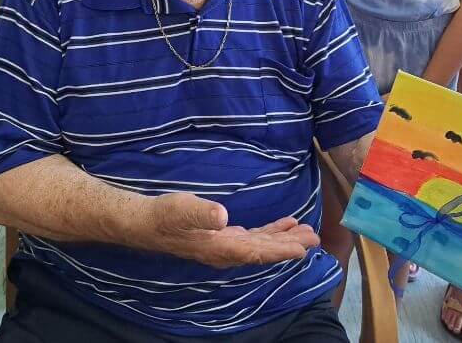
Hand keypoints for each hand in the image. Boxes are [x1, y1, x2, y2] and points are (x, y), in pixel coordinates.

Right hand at [145, 192, 319, 269]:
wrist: (146, 222)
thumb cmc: (164, 215)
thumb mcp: (182, 209)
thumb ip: (202, 213)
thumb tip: (223, 216)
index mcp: (220, 248)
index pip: (256, 252)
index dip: (280, 251)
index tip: (303, 249)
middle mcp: (226, 251)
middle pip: (264, 251)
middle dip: (289, 245)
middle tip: (315, 237)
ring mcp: (225, 245)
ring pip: (261, 245)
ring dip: (283, 238)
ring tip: (305, 231)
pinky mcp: (222, 237)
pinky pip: (252, 238)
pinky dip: (269, 232)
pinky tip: (282, 225)